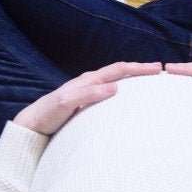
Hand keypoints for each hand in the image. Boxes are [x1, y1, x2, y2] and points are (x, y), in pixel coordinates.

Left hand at [13, 61, 161, 134]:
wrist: (33, 124)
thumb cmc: (49, 113)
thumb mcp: (68, 103)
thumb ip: (89, 94)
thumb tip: (115, 87)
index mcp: (89, 80)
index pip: (118, 69)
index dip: (138, 68)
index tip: (156, 68)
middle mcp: (90, 82)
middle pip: (120, 71)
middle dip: (139, 69)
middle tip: (159, 71)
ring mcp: (89, 91)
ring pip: (116, 80)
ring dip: (132, 78)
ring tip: (148, 81)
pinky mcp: (87, 101)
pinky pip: (110, 90)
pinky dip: (124, 89)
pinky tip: (129, 97)